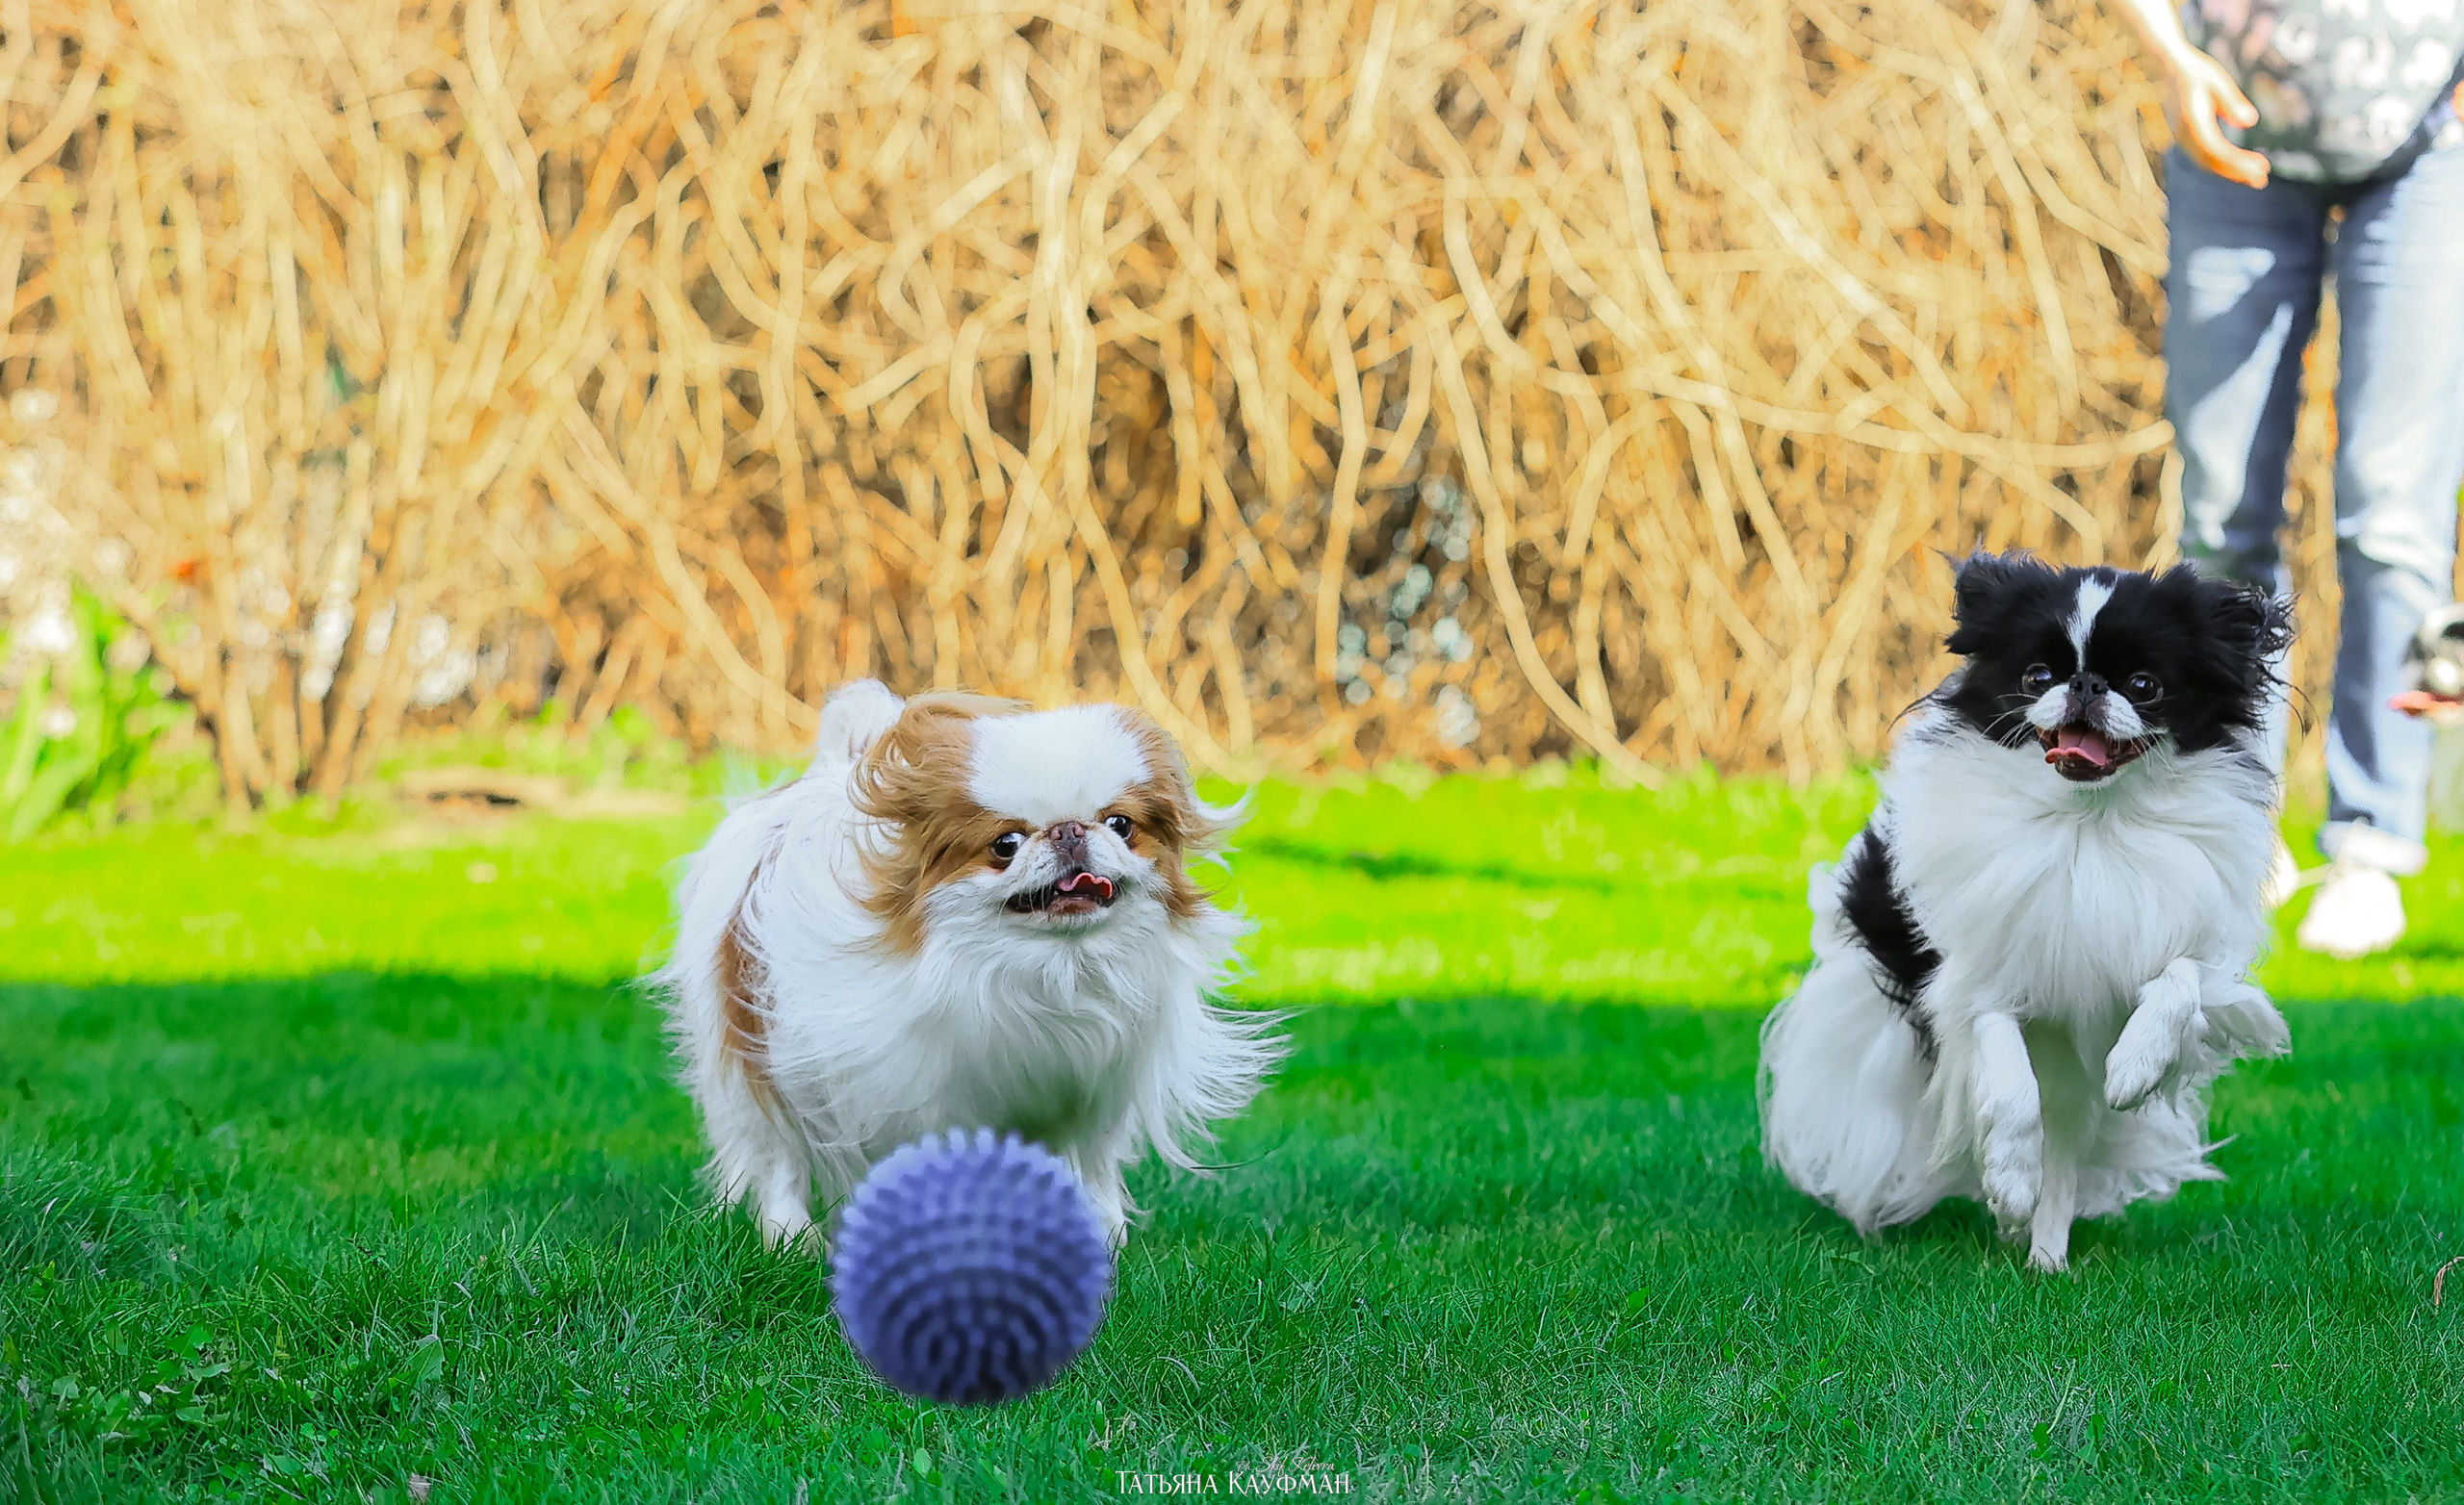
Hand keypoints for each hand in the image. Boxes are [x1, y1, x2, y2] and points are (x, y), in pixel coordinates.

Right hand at [2161, 47, 2270, 188]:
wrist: (2166, 69)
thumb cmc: (2195, 71)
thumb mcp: (2217, 80)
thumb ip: (2232, 102)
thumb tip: (2250, 123)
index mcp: (2191, 120)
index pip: (2214, 148)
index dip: (2237, 161)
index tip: (2260, 167)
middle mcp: (2183, 135)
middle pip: (2210, 161)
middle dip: (2236, 172)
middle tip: (2262, 180)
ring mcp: (2182, 139)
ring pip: (2206, 163)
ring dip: (2231, 171)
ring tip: (2256, 176)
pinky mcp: (2186, 139)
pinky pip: (2203, 157)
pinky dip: (2222, 164)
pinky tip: (2240, 165)